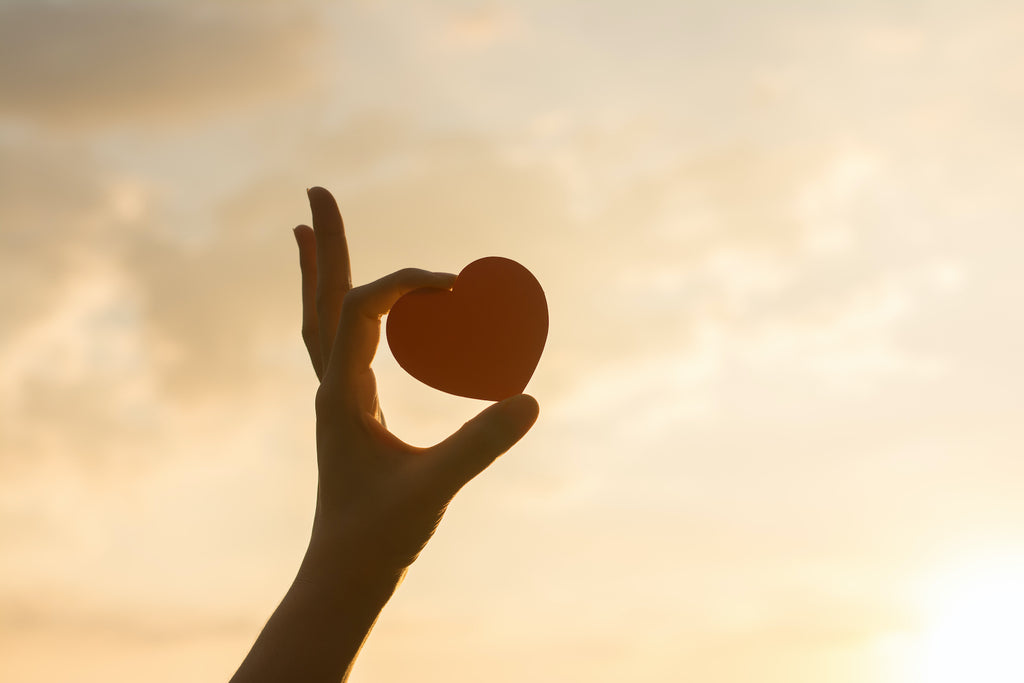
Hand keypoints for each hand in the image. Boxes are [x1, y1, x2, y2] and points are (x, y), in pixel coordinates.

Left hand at [293, 187, 539, 578]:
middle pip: (323, 299)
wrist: (344, 573)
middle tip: (316, 189)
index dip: (407, 283)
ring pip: (322, 319)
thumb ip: (481, 445)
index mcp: (342, 393)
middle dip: (325, 244)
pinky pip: (339, 343)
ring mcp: (338, 396)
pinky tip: (357, 305)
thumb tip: (530, 399)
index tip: (456, 286)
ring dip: (321, 271)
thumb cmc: (380, 535)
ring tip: (309, 231)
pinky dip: (340, 309)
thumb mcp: (434, 488)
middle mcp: (332, 385)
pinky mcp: (351, 409)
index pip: (362, 309)